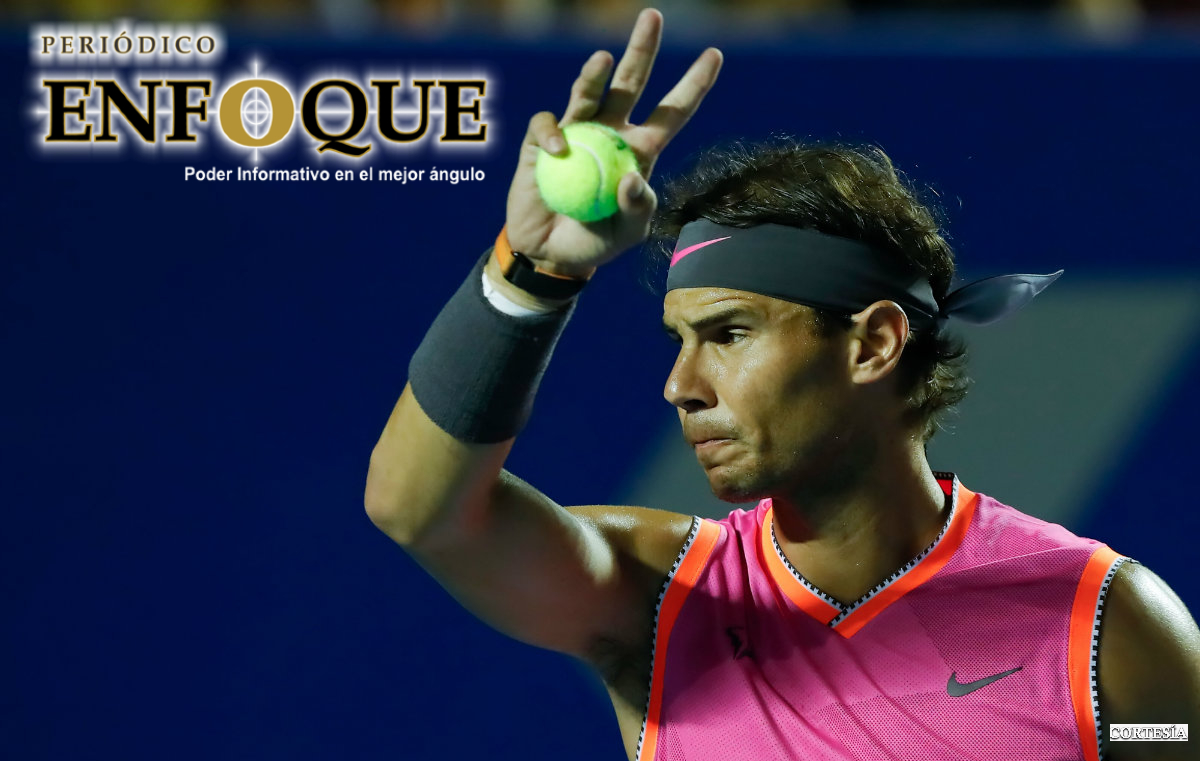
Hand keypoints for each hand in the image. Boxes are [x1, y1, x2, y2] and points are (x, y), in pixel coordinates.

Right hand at [504, 8, 722, 277]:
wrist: (550, 255)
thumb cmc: (595, 243)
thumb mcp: (629, 233)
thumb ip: (639, 208)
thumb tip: (632, 175)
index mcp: (640, 149)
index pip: (673, 112)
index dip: (694, 83)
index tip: (715, 54)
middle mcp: (610, 132)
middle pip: (631, 82)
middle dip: (642, 48)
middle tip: (652, 16)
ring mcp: (576, 132)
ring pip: (588, 90)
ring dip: (595, 73)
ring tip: (603, 59)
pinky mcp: (542, 143)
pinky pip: (549, 125)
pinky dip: (553, 132)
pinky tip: (559, 150)